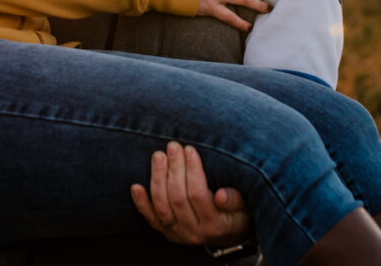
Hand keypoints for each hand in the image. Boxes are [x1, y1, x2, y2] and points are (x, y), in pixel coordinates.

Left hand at [131, 142, 252, 246]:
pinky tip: (135, 186)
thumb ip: (235, 201)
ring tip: (158, 155)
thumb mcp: (244, 208)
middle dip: (174, 169)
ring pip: (162, 206)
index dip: (192, 171)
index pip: (198, 195)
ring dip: (157, 178)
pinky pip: (151, 219)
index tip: (190, 149)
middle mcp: (194, 232)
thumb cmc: (238, 214)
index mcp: (214, 225)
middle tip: (173, 146)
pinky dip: (141, 203)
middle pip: (178, 198)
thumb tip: (221, 196)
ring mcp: (177, 233)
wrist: (227, 235)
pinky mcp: (166, 232)